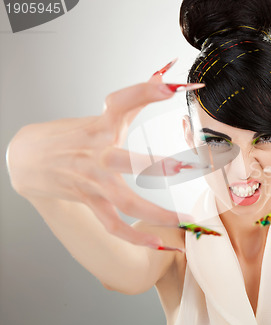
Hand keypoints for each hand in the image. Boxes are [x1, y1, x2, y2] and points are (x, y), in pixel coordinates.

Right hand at [7, 61, 202, 247]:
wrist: (27, 157)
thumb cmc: (71, 136)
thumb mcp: (101, 116)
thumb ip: (135, 99)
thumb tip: (164, 76)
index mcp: (101, 125)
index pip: (122, 102)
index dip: (145, 92)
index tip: (171, 86)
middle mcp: (97, 153)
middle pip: (125, 160)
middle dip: (155, 165)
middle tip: (184, 167)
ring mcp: (91, 180)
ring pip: (125, 202)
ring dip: (156, 214)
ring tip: (185, 221)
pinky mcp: (88, 200)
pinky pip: (113, 225)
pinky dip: (135, 236)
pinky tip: (159, 244)